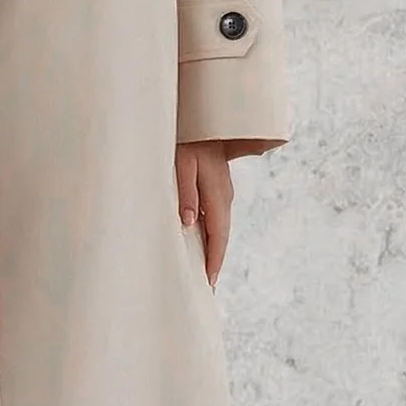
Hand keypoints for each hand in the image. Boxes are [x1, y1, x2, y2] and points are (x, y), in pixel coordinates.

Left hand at [175, 140, 232, 288]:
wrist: (203, 119)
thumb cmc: (187, 139)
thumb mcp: (181, 165)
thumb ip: (186, 193)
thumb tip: (188, 223)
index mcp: (217, 195)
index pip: (217, 236)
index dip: (213, 261)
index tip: (208, 283)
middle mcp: (224, 196)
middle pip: (221, 236)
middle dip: (214, 261)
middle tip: (206, 286)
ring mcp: (223, 191)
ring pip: (219, 227)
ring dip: (213, 249)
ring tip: (204, 270)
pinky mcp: (217, 186)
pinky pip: (215, 217)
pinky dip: (210, 233)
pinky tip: (201, 241)